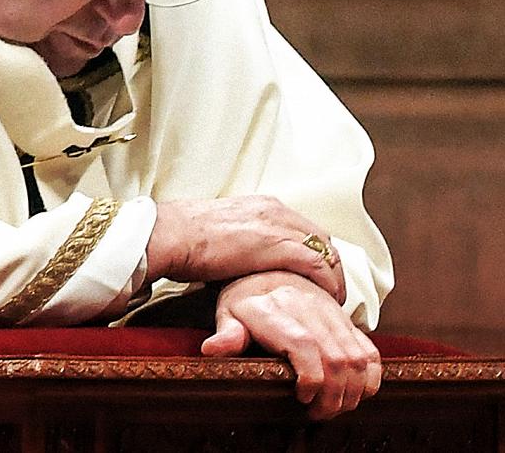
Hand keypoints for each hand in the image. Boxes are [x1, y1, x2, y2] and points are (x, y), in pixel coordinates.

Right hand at [146, 196, 345, 302]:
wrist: (171, 234)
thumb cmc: (185, 239)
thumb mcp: (223, 235)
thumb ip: (242, 244)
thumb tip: (243, 263)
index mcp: (265, 206)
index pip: (304, 228)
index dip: (317, 253)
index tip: (319, 275)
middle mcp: (277, 210)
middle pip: (320, 237)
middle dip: (331, 264)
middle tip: (332, 289)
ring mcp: (278, 225)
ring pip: (324, 249)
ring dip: (333, 276)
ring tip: (334, 299)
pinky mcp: (276, 245)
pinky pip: (315, 264)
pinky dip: (326, 281)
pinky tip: (327, 298)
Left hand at [200, 271, 380, 419]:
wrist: (271, 267)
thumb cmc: (247, 297)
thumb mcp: (229, 312)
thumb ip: (227, 333)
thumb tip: (212, 349)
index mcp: (278, 310)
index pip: (305, 344)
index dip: (311, 378)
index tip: (302, 398)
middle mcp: (310, 309)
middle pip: (337, 358)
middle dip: (333, 396)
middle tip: (318, 413)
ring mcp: (333, 314)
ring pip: (357, 357)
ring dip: (352, 391)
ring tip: (334, 407)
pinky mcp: (346, 320)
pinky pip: (369, 350)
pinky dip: (369, 377)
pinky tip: (355, 393)